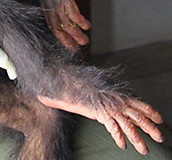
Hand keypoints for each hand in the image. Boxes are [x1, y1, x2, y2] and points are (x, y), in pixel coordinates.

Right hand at [38, 93, 163, 154]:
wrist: (75, 84)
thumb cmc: (90, 90)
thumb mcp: (108, 96)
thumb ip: (118, 103)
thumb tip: (127, 110)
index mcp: (121, 96)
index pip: (140, 104)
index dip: (151, 112)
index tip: (160, 120)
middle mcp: (118, 102)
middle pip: (139, 116)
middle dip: (151, 128)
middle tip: (160, 138)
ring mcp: (110, 108)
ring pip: (128, 125)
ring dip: (138, 139)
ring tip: (144, 150)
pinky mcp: (101, 113)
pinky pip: (112, 127)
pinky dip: (118, 137)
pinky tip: (122, 145)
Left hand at [42, 0, 90, 49]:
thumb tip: (71, 0)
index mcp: (45, 1)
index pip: (51, 23)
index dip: (59, 35)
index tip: (67, 43)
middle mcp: (48, 3)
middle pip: (57, 27)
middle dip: (67, 39)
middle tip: (76, 48)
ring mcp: (56, 0)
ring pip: (65, 23)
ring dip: (76, 34)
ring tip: (85, 41)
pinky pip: (72, 13)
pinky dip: (80, 22)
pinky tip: (86, 26)